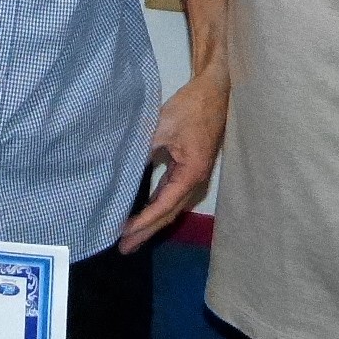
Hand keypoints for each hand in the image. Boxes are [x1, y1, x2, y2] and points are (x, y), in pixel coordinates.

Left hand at [118, 70, 226, 252]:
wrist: (215, 91)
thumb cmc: (192, 107)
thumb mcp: (163, 125)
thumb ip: (145, 147)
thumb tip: (122, 166)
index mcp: (191, 174)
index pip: (163, 206)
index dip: (143, 222)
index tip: (124, 233)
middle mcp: (195, 181)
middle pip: (168, 213)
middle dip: (147, 231)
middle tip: (124, 248)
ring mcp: (194, 176)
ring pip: (170, 206)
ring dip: (151, 221)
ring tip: (131, 236)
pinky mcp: (189, 167)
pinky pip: (171, 193)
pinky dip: (157, 205)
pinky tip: (144, 210)